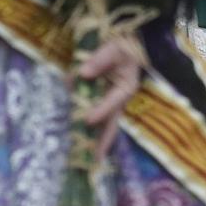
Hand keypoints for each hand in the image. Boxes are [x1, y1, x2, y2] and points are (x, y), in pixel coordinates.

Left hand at [78, 36, 144, 155]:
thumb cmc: (121, 47)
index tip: (87, 119)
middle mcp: (118, 99)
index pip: (112, 102)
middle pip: (110, 123)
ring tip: (87, 157)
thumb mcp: (113, 49)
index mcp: (125, 88)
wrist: (125, 45)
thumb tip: (82, 74)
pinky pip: (93, 116)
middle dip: (103, 141)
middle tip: (95, 159)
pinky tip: (79, 140)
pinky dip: (86, 128)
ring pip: (102, 124)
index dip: (100, 111)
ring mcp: (109, 102)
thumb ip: (99, 60)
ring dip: (95, 139)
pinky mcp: (100, 101)